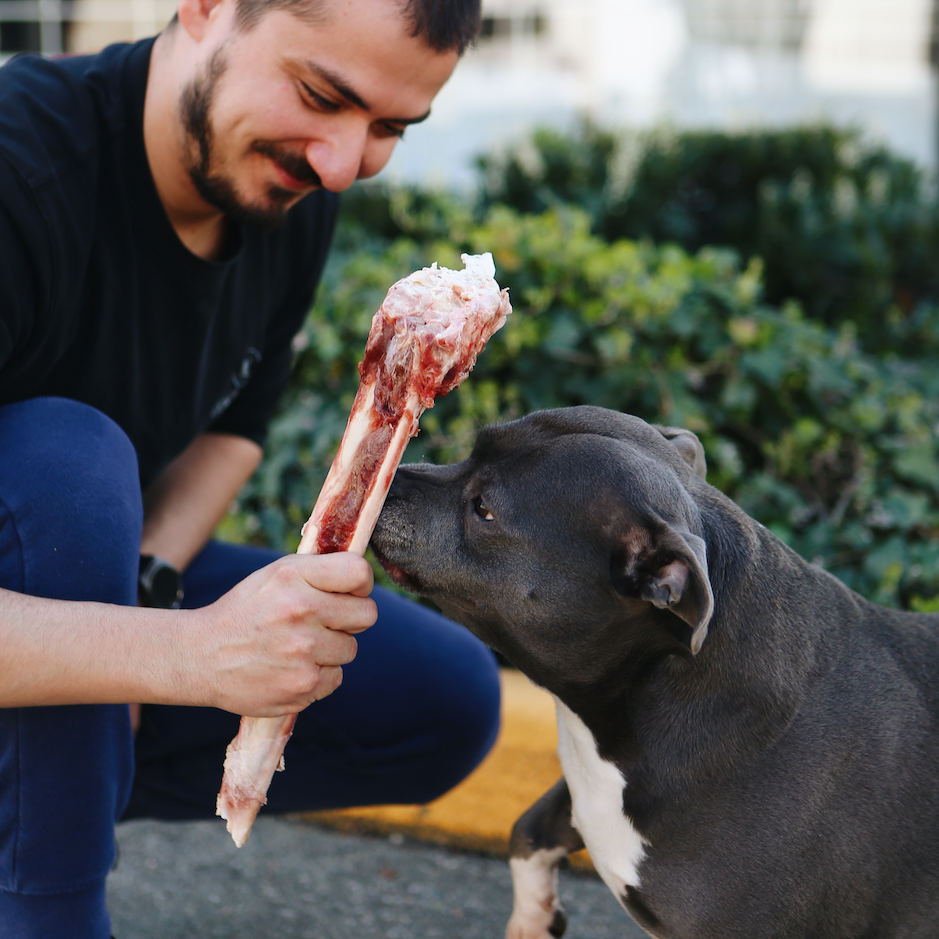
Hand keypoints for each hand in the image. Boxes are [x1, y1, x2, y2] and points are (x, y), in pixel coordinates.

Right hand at [192, 552, 376, 716]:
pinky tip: (291, 667)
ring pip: (351, 648)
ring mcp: (303, 651)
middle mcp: (300, 610)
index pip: (359, 573)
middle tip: (324, 621)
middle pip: (367, 614)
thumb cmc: (246, 611)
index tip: (348, 592)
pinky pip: (336, 677)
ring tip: (297, 646)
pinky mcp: (303, 686)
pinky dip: (319, 675)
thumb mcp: (276, 575)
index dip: (360, 584)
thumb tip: (363, 574)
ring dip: (331, 649)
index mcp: (294, 576)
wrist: (201, 657)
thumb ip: (319, 570)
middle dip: (351, 618)